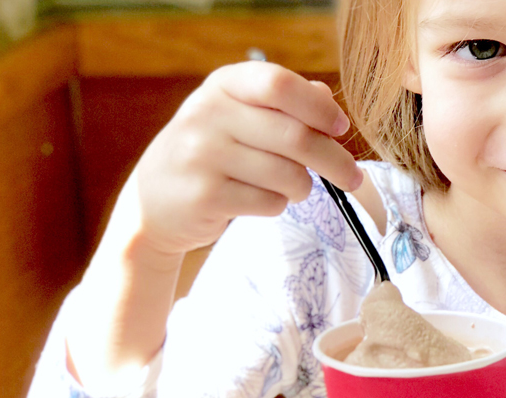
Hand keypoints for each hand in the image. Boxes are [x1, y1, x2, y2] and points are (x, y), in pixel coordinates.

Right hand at [124, 61, 362, 255]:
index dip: (319, 107)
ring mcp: (202, 155)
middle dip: (334, 161)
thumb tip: (329, 102)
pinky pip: (269, 203)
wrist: (153, 201)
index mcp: (223, 85)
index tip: (340, 128)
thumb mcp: (239, 116)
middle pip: (295, 136)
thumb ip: (284, 105)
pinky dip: (277, 205)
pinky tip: (258, 199)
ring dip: (302, 187)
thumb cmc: (211, 154)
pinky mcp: (205, 196)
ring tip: (291, 187)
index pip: (279, 84)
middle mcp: (208, 114)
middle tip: (352, 178)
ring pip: (288, 175)